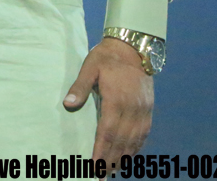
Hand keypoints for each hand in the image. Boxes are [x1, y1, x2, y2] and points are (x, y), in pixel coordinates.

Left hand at [64, 36, 153, 164]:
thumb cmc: (107, 57)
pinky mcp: (149, 109)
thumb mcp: (90, 67)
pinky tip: (129, 156)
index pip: (108, 132)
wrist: (134, 47)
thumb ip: (80, 87)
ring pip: (134, 140)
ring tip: (112, 170)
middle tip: (101, 175)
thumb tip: (68, 105)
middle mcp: (132, 108)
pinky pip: (144, 133)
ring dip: (124, 157)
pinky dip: (136, 147)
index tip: (94, 166)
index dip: (101, 151)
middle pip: (121, 141)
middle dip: (111, 161)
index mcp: (116, 99)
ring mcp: (143, 110)